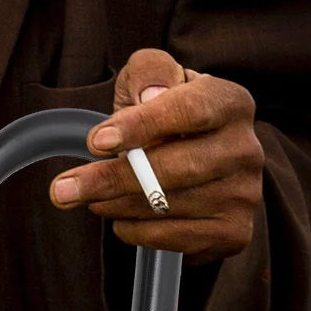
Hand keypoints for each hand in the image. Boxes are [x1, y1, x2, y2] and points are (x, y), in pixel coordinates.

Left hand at [48, 49, 263, 264]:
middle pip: (176, 168)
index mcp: (230, 102)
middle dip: (111, 179)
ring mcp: (244, 194)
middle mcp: (247, 149)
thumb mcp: (152, 80)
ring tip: (91, 198)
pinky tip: (123, 217)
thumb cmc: (165, 115)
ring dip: (116, 205)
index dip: (142, 126)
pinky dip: (137, 231)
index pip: (189, 111)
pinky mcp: (234, 231)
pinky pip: (175, 238)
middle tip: (64, 189)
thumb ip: (149, 72)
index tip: (96, 141)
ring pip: (169, 207)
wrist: (196, 160)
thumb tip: (150, 96)